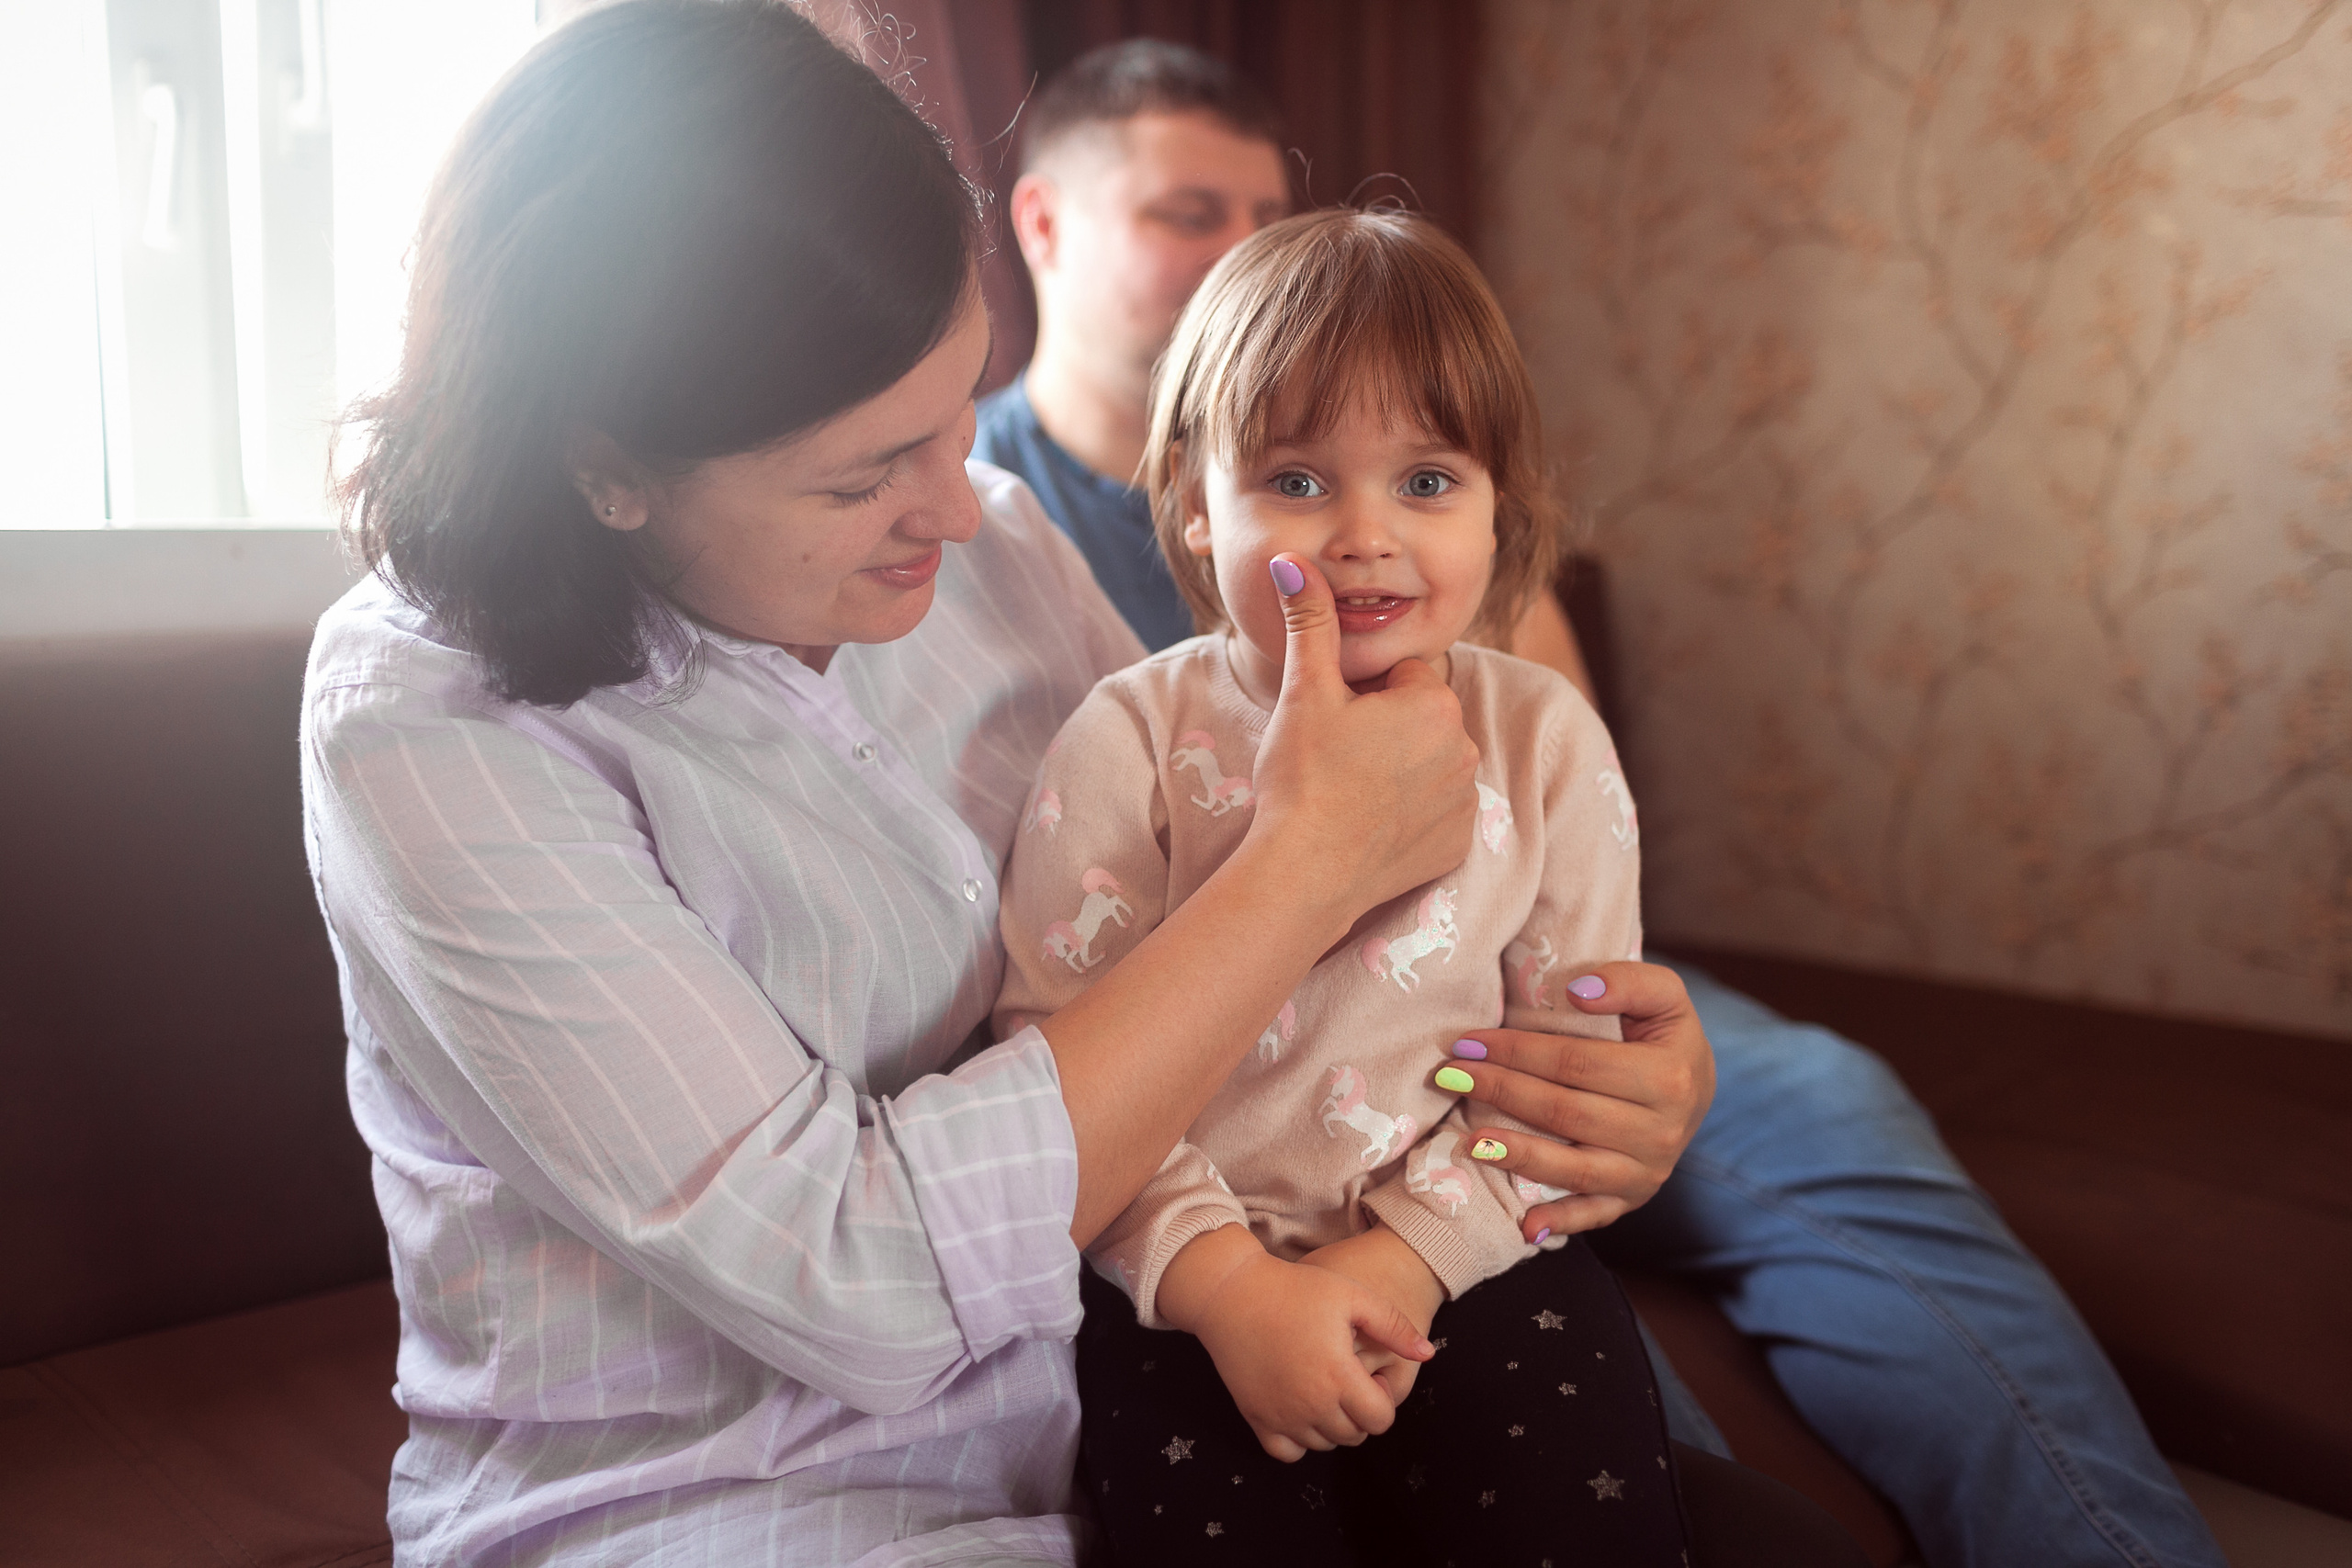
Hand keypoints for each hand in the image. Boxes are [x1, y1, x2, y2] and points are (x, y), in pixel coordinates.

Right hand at [1167, 1232, 1433, 1462]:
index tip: (1368, 1374)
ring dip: (1332, 1424)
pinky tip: (1300, 1408)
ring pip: (1324, 1445)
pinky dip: (1299, 1440)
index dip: (1382, 1399)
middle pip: (1354, 1435)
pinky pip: (1287, 1453)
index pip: (1380, 1419)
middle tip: (1347, 1378)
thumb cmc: (1295, 1289)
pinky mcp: (1256, 1417)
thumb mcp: (1351, 1295)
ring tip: (1324, 1387)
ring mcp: (1281, 1415)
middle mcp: (1312, 1405)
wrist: (1232, 1293)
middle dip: (1360, 1412)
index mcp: (1339, 1377)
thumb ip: (1393, 1326)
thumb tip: (1428, 1354)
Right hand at [1247, 555, 1480, 944]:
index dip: (1361, 696)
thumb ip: (1309, 621)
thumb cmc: (1301, 777)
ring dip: (1398, 770)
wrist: (1304, 873)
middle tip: (1337, 759)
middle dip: (1384, 730)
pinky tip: (1369, 826)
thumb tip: (1291, 561)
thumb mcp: (1304, 691)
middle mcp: (1465, 748)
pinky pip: (1435, 814)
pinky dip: (1408, 817)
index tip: (1334, 724)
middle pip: (1419, 719)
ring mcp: (1465, 801)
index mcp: (1435, 702)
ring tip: (1350, 793)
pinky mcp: (1457, 845)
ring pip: (1428, 765)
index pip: (1401, 676)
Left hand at [1436, 960, 1714, 1239]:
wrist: (1694, 1087)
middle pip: (1565, 1111)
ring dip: (1517, 1155)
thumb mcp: (1663, 994)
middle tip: (1450, 1077)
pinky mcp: (1633, 1199)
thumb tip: (1578, 990)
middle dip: (1501, 1091)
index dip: (1517, 1050)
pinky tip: (1524, 1226)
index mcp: (1668, 1078)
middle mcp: (1661, 1132)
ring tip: (1469, 1141)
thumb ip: (1629, 981)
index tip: (1468, 1042)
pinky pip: (1594, 1215)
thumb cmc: (1664, 1035)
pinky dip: (1560, 1221)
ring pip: (1572, 1167)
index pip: (1576, 1062)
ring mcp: (1647, 1172)